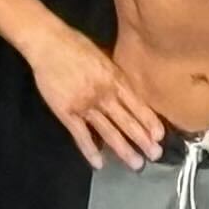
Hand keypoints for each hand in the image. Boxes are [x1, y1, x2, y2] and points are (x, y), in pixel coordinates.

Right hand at [30, 25, 167, 169]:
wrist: (49, 44)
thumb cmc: (77, 47)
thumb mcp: (105, 58)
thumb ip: (116, 77)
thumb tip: (129, 93)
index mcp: (115, 80)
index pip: (137, 105)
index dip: (149, 121)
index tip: (159, 136)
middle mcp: (104, 95)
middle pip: (127, 121)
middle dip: (143, 140)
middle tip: (155, 155)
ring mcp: (85, 105)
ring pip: (108, 132)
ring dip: (123, 149)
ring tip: (137, 164)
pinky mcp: (66, 112)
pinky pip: (80, 135)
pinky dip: (90, 150)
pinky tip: (99, 163)